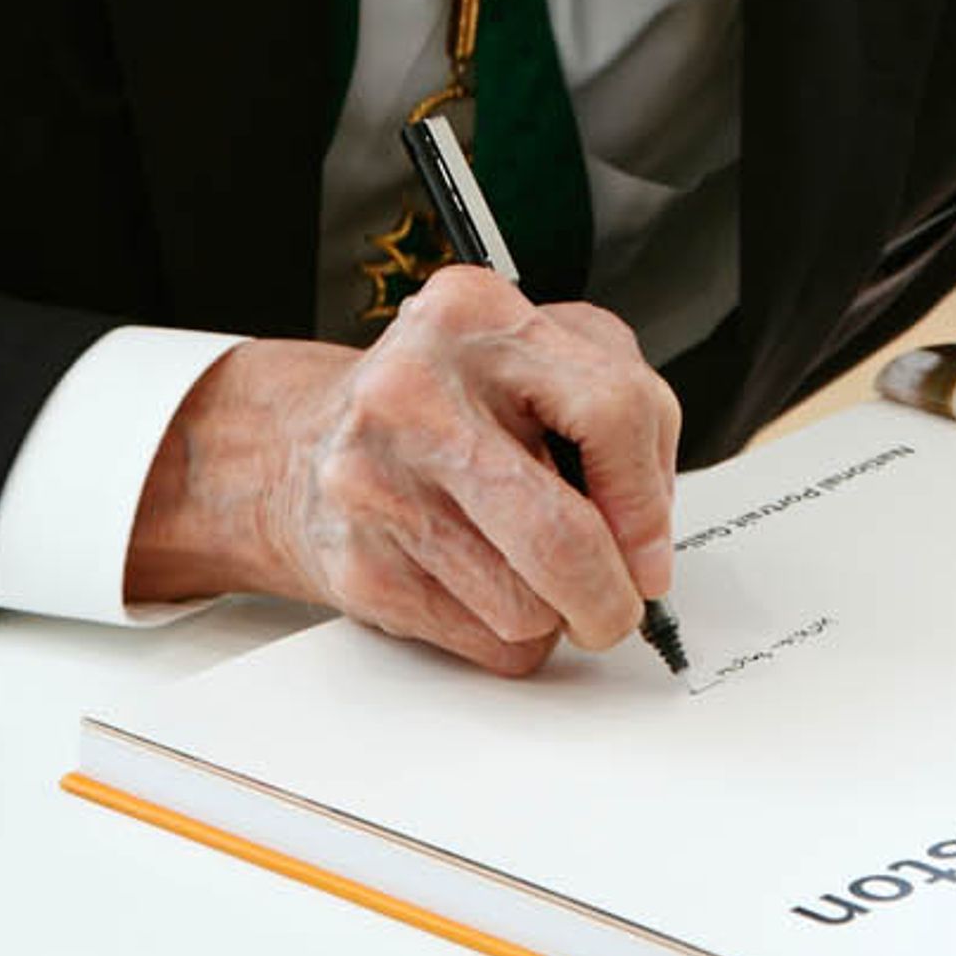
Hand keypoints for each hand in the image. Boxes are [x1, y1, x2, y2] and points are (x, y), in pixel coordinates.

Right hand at [122, 267, 678, 673]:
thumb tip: (648, 540)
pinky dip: (505, 632)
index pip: (614, 411)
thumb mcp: (541, 359)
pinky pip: (482, 640)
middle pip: (563, 535)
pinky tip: (479, 582)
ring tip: (526, 567)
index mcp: (474, 315)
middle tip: (620, 605)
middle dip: (612, 595)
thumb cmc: (444, 404)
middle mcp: (416, 392)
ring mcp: (376, 482)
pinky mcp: (357, 565)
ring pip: (527, 607)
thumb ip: (620, 418)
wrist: (303, 446)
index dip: (649, 500)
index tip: (651, 548)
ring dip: (553, 613)